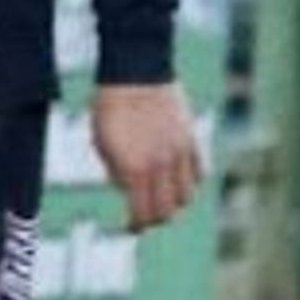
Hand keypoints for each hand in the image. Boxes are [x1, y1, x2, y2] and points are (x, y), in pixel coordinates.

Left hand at [88, 82, 203, 231]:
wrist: (135, 72)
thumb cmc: (110, 107)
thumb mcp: (101, 142)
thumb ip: (115, 171)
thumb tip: (127, 190)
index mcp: (133, 169)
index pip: (141, 213)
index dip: (136, 226)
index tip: (131, 227)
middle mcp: (160, 166)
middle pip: (167, 211)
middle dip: (154, 219)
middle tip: (145, 217)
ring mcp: (180, 154)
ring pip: (186, 196)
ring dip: (174, 202)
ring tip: (160, 198)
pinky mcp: (192, 140)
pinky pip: (198, 173)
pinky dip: (189, 182)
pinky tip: (176, 179)